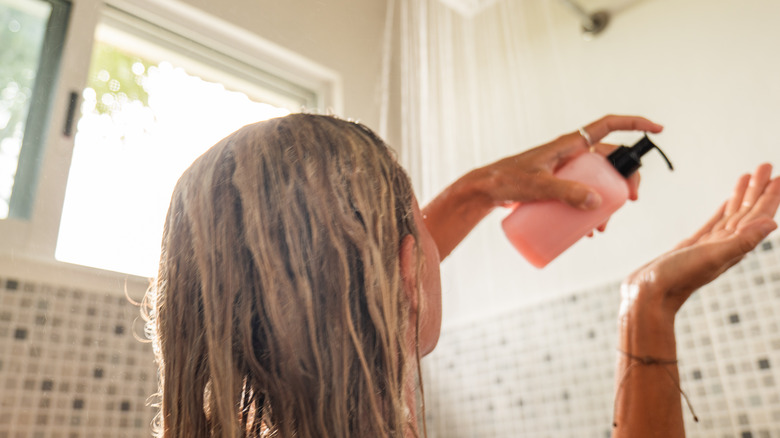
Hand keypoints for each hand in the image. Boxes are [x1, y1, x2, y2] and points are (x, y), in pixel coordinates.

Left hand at [473, 115, 662, 212]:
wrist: (484, 191)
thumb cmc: (507, 181)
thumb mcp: (538, 186)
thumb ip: (565, 192)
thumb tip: (597, 203)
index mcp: (570, 144)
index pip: (608, 125)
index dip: (635, 124)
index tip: (658, 130)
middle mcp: (571, 155)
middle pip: (610, 160)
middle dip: (625, 179)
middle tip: (631, 201)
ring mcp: (565, 171)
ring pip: (597, 182)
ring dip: (607, 202)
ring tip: (603, 226)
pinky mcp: (557, 186)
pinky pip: (582, 194)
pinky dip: (590, 210)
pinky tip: (590, 229)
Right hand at [624, 163, 779, 320]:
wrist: (648, 295)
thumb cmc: (677, 279)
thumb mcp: (712, 257)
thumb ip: (742, 241)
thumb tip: (772, 223)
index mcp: (733, 247)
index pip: (757, 216)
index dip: (769, 197)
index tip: (777, 177)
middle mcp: (725, 245)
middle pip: (747, 212)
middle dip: (757, 190)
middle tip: (765, 166)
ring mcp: (709, 246)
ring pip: (731, 216)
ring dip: (741, 197)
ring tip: (748, 177)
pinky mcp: (692, 246)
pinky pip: (714, 224)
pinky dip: (723, 211)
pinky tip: (726, 203)